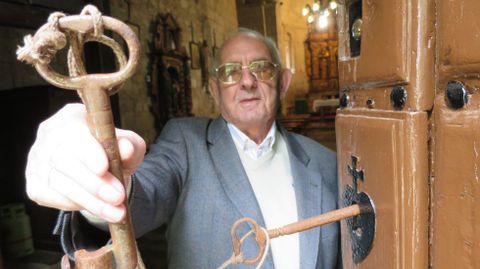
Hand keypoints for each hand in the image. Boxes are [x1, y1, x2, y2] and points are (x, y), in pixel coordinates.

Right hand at [25, 104, 145, 222]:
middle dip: (94, 183)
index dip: (87, 151)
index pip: (74, 133)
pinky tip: (99, 208)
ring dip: (91, 201)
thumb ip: (129, 144)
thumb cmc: (114, 151)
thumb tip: (127, 149)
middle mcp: (49, 135)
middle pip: (65, 161)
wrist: (100, 170)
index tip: (103, 168)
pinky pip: (52, 197)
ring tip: (117, 211)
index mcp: (71, 117)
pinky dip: (76, 205)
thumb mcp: (129, 144)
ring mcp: (37, 160)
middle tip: (118, 197)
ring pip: (60, 183)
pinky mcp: (34, 184)